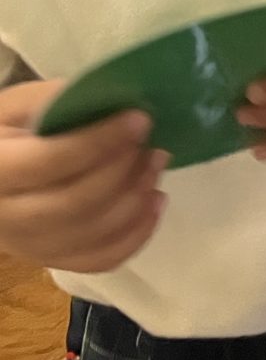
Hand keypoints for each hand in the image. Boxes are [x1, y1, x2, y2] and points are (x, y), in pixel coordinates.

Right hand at [0, 83, 166, 273]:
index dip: (99, 142)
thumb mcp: (15, 107)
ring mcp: (29, 246)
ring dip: (137, 198)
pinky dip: (138, 233)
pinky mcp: (52, 260)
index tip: (139, 119)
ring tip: (157, 162)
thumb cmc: (3, 136)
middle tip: (152, 144)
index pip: (48, 163)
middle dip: (124, 172)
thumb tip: (109, 99)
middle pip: (75, 205)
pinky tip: (155, 200)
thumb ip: (53, 100)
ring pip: (92, 235)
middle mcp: (6, 218)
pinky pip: (101, 260)